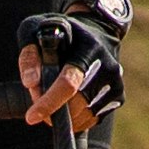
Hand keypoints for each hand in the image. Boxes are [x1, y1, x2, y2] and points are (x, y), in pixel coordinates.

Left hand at [15, 0, 128, 125]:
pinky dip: (76, 118)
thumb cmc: (61, 31)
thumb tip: (31, 83)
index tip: (30, 117)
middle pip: (76, 104)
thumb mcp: (37, 30)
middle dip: (52, 110)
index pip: (68, 82)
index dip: (49, 102)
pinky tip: (69, 102)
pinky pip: (92, 119)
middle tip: (37, 101)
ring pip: (83, 115)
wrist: (98, 31)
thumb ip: (30, 54)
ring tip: (53, 96)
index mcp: (87, 49)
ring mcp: (115, 83)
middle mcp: (107, 67)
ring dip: (63, 115)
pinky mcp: (119, 96)